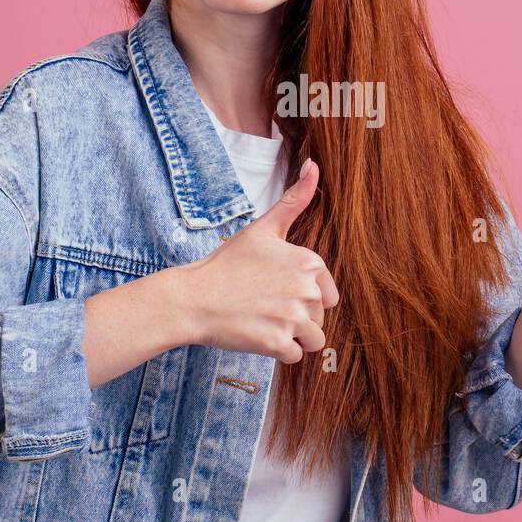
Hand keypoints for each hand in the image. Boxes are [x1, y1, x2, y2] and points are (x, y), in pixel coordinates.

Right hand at [175, 159, 339, 362]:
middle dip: (298, 318)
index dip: (303, 296)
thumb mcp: (263, 228)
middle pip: (320, 318)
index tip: (275, 290)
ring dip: (291, 337)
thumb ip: (294, 200)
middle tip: (265, 306)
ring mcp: (292, 318)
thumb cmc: (227, 264)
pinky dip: (277, 352)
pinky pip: (293, 357)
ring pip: (313, 340)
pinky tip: (256, 335)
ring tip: (264, 322)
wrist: (193, 297)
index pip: (328, 294)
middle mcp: (307, 290)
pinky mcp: (278, 343)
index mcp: (309, 263)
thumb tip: (315, 164)